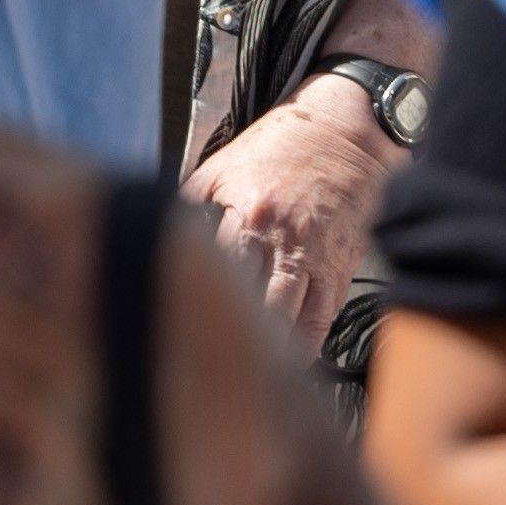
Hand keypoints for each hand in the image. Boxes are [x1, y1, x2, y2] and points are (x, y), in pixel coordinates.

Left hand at [186, 71, 398, 347]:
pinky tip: (291, 357)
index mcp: (250, 217)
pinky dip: (309, 341)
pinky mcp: (341, 267)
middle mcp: (286, 243)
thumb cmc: (279, 147)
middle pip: (263, 307)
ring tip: (251, 372)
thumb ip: (191, 203)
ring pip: (297, 321)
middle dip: (241, 338)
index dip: (208, 303)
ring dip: (276, 350)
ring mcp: (318, 259)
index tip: (187, 330)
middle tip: (215, 367)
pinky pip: (325, 316)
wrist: (343, 133)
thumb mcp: (222, 166)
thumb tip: (162, 230)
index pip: (225, 275)